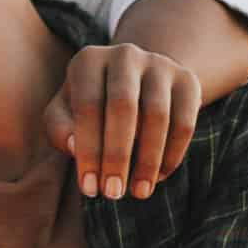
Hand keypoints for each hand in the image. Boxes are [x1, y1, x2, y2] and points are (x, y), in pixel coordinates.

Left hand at [44, 43, 199, 201]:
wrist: (136, 82)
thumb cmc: (91, 105)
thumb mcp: (65, 113)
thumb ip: (59, 128)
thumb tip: (74, 147)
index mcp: (88, 60)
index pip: (88, 106)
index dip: (89, 150)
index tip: (89, 189)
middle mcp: (125, 54)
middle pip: (123, 107)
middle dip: (117, 156)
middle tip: (113, 193)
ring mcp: (159, 64)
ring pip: (158, 116)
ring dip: (147, 160)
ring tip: (138, 192)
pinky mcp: (187, 81)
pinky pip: (184, 122)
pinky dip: (172, 154)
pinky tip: (158, 177)